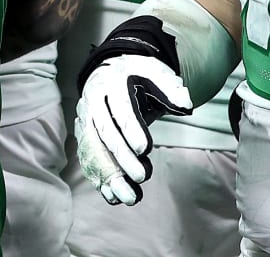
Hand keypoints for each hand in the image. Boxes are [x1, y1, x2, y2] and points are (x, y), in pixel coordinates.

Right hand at [73, 51, 192, 205]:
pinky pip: (88, 159)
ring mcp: (85, 120)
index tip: (145, 150)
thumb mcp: (156, 72)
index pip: (120, 108)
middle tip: (142, 176)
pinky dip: (99, 179)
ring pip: (93, 151)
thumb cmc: (137, 75)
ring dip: (109, 176)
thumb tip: (185, 103)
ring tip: (128, 197)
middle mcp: (93, 102)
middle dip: (122, 158)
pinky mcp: (84, 136)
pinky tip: (112, 196)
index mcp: (111, 83)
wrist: (110, 71)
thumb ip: (171, 88)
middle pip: (104, 132)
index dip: (131, 128)